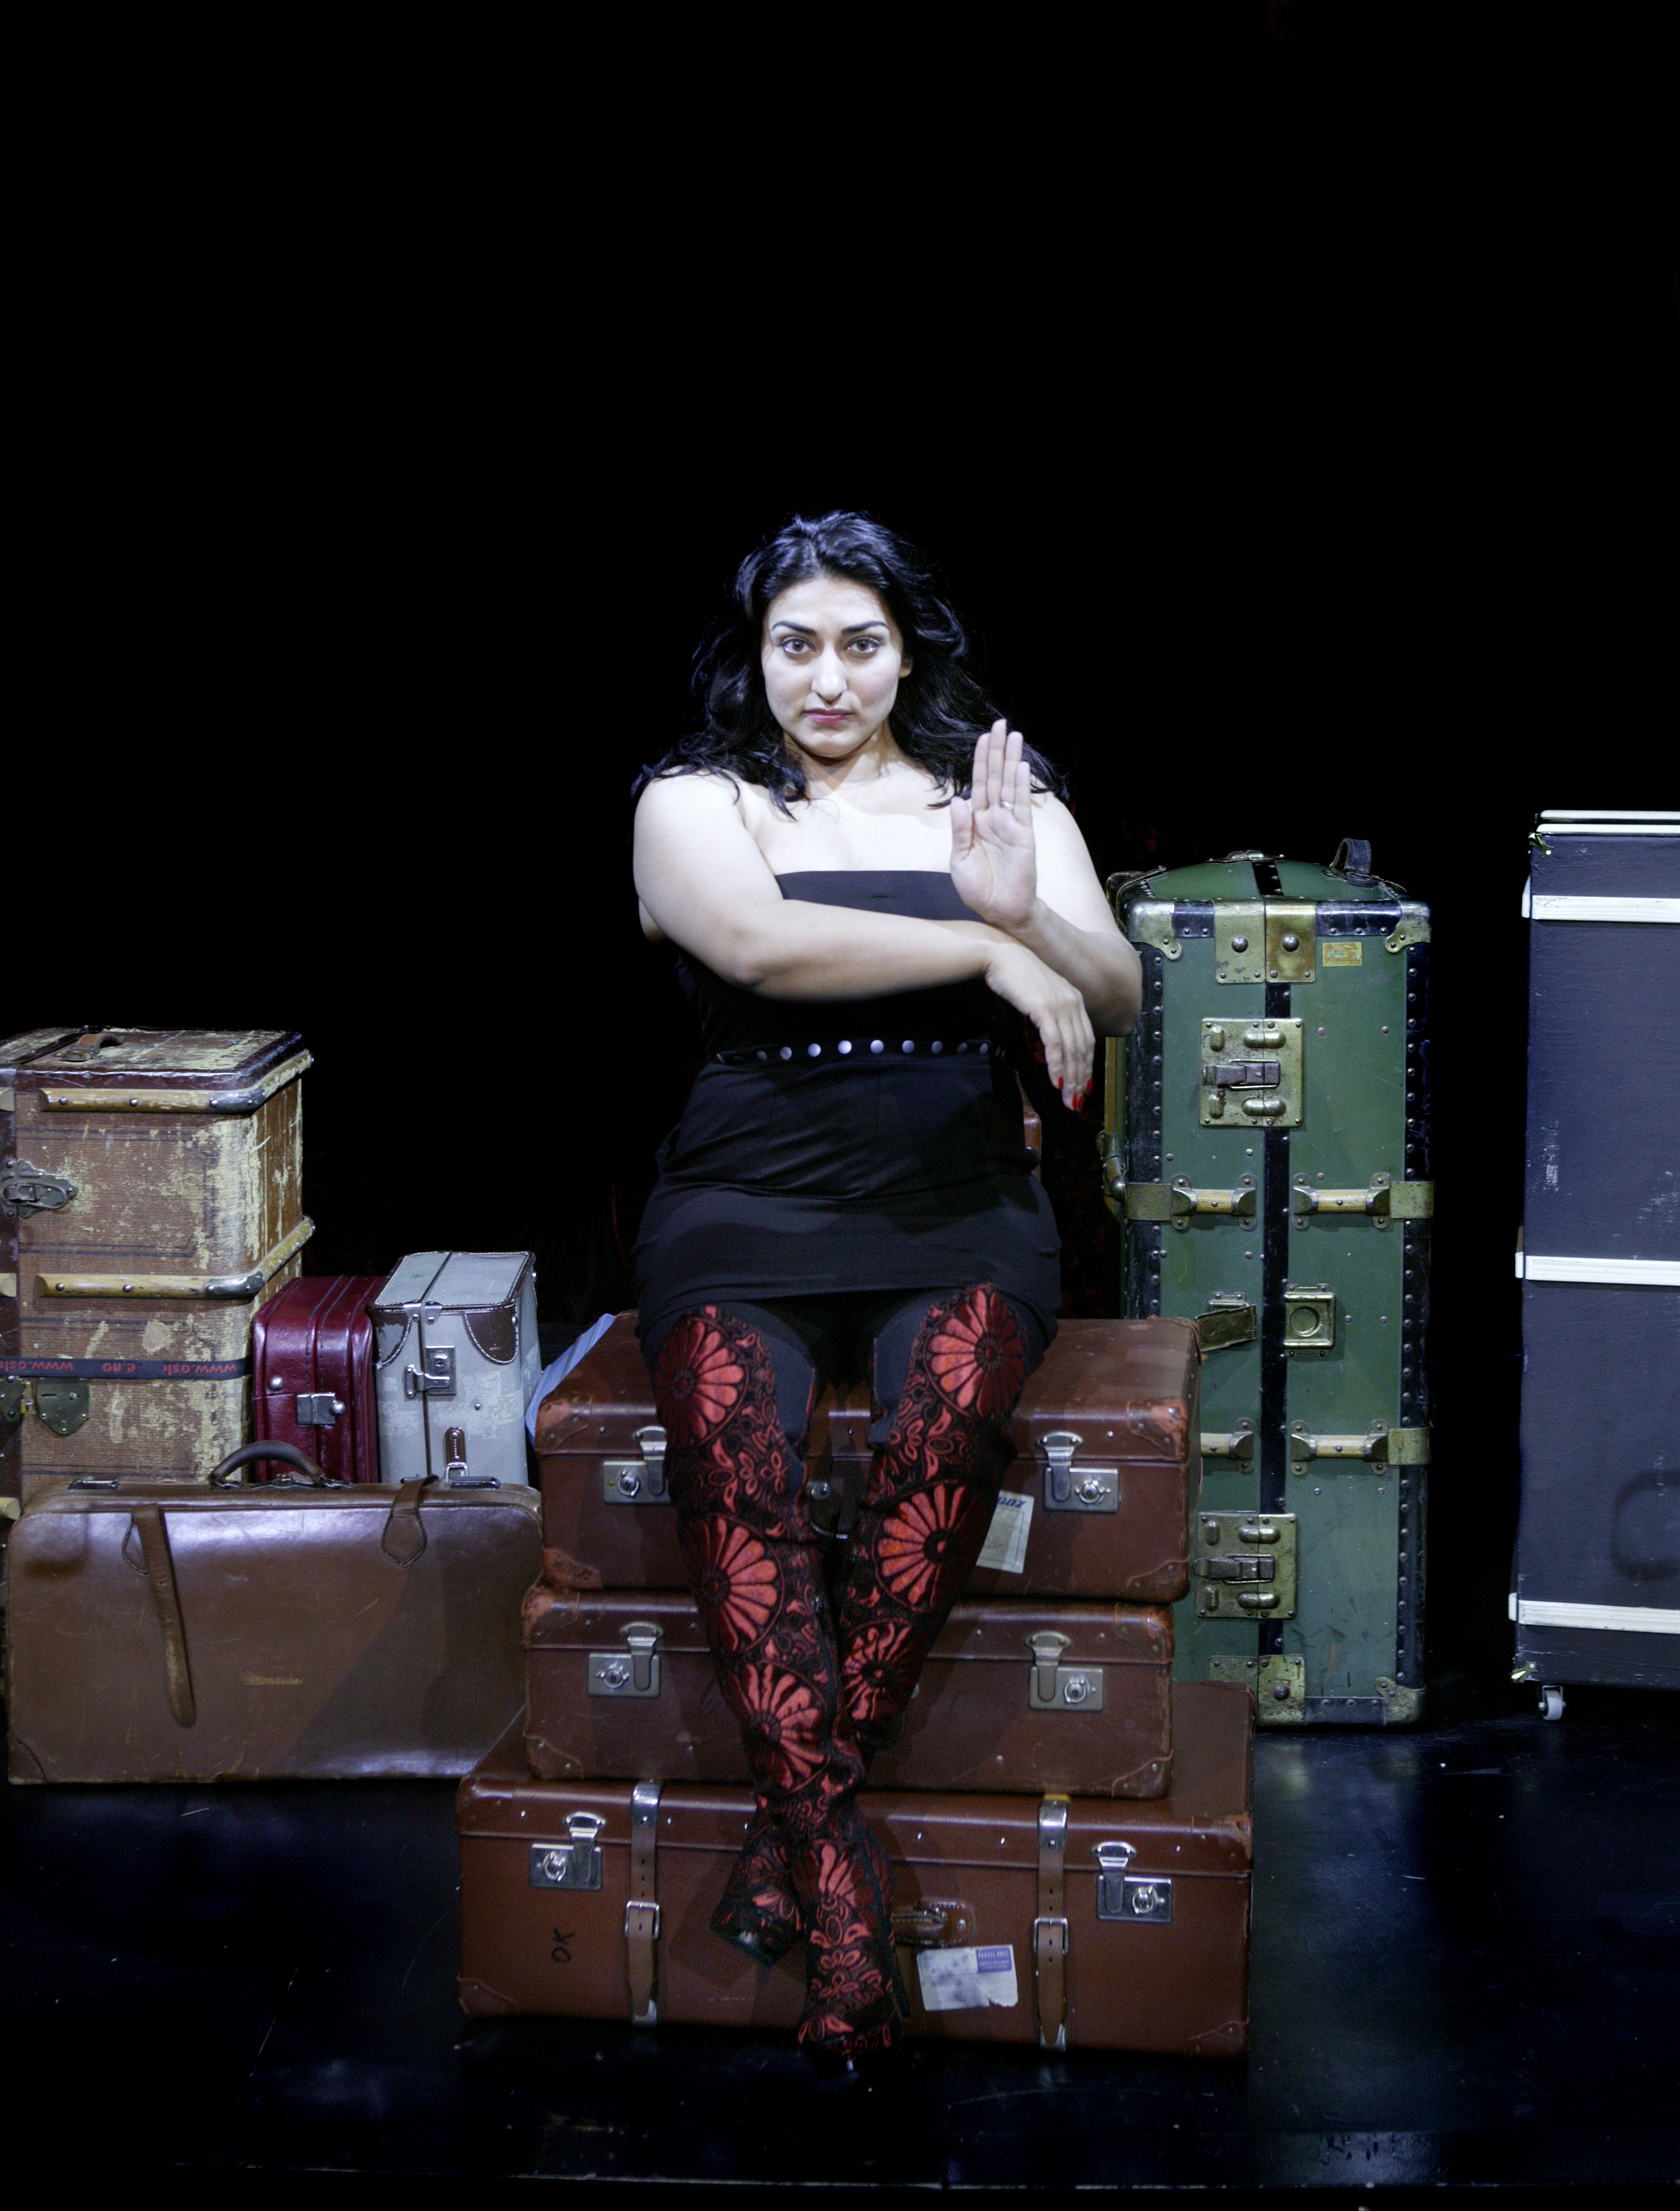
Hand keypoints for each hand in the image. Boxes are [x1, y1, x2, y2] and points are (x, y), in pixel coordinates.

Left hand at [950, 722, 1037, 931]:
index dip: (980, 761)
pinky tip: (1021, 765)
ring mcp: (1009, 824)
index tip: (982, 738)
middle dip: (996, 750)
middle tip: (999, 724)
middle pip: (995, 777)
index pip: (978, 784)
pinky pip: (1021, 805)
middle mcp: (993, 818)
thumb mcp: (960, 858)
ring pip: (1009, 784)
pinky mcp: (1023, 834)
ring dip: (1011, 760)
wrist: (1000, 910)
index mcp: (975, 822)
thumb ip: (960, 829)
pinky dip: (1021, 785)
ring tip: (1014, 735)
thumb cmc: (978, 888)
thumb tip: (959, 799)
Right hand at [982, 940, 1094, 1107]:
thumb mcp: (1038, 994)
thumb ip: (1049, 1013)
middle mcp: (1073, 1002)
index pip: (1087, 1039)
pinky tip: (1055, 1080)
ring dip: (1071, 1077)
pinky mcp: (1044, 1008)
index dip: (1086, 1065)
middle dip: (1082, 1078)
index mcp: (1074, 999)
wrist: (997, 954)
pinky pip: (1055, 1043)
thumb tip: (1050, 1036)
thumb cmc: (1013, 974)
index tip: (1083, 1086)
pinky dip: (1057, 1064)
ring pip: (1072, 1049)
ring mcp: (1060, 1004)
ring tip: (1068, 1098)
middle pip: (1083, 1048)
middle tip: (1076, 1101)